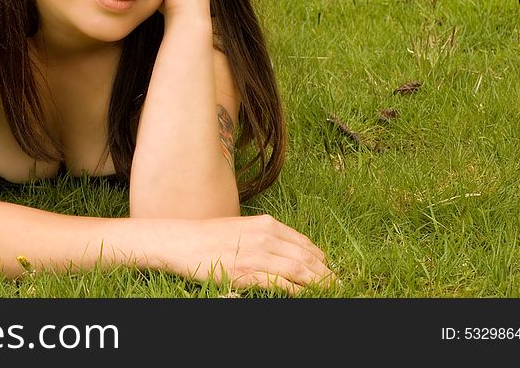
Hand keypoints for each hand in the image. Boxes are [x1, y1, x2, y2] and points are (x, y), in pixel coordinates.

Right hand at [171, 214, 336, 293]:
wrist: (183, 241)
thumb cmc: (211, 236)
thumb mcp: (244, 228)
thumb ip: (266, 236)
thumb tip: (287, 251)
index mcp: (267, 224)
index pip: (305, 244)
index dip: (320, 259)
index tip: (328, 270)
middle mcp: (266, 237)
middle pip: (307, 259)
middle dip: (325, 274)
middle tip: (337, 285)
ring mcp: (257, 256)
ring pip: (299, 272)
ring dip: (317, 284)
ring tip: (329, 291)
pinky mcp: (246, 274)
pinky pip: (279, 285)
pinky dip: (296, 291)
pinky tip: (303, 295)